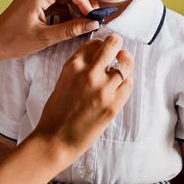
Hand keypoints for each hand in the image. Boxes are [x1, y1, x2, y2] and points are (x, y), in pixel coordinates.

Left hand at [0, 0, 98, 60]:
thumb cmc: (13, 42)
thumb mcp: (45, 37)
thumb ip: (71, 29)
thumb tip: (93, 24)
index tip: (92, 15)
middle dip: (83, 1)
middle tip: (93, 17)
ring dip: (76, 6)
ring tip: (83, 21)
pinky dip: (66, 9)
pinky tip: (70, 22)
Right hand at [33, 34, 133, 157]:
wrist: (55, 140)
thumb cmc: (57, 112)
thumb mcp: (64, 80)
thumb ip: (81, 68)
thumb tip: (99, 57)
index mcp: (73, 66)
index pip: (95, 43)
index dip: (102, 45)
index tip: (104, 49)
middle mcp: (89, 74)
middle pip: (113, 44)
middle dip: (118, 44)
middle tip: (119, 49)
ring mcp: (103, 89)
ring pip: (126, 64)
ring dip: (126, 63)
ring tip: (123, 66)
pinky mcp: (113, 105)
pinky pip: (129, 84)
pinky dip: (127, 82)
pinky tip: (120, 85)